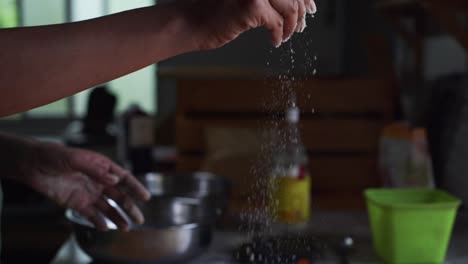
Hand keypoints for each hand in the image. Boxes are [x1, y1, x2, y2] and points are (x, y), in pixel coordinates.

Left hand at [27, 142, 150, 230]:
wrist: (32, 165)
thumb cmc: (54, 155)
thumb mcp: (75, 159)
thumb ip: (95, 170)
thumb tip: (115, 180)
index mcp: (102, 167)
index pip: (123, 178)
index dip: (135, 188)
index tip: (146, 197)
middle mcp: (98, 181)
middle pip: (119, 196)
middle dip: (130, 207)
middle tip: (139, 218)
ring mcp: (88, 193)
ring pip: (107, 208)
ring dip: (117, 217)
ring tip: (126, 228)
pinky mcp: (76, 203)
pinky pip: (91, 214)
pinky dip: (98, 221)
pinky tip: (105, 227)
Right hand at [178, 0, 316, 49]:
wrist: (190, 22)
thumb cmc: (213, 11)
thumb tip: (296, 4)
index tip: (310, 9)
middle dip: (300, 13)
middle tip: (300, 27)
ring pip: (289, 9)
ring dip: (290, 26)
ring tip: (285, 36)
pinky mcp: (252, 7)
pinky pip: (277, 24)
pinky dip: (279, 35)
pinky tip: (275, 41)